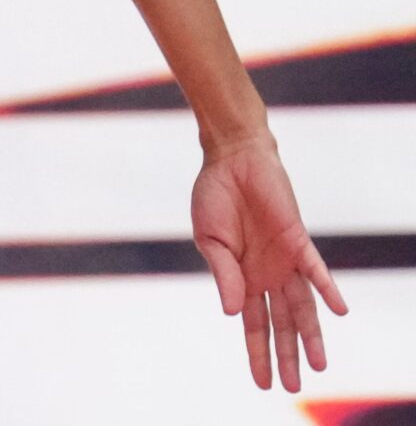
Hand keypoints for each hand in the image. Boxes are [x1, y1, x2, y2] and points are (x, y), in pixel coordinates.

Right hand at [191, 135, 346, 392]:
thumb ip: (222, 274)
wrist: (232, 161)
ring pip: (303, 307)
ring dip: (311, 335)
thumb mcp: (209, 239)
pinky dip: (327, 290)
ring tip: (319, 365)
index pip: (253, 325)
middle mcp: (267, 275)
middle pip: (282, 324)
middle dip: (287, 356)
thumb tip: (230, 312)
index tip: (262, 384)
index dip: (258, 354)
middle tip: (293, 387)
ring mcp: (285, 261)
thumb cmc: (214, 198)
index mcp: (241, 278)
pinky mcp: (297, 241)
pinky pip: (316, 270)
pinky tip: (339, 310)